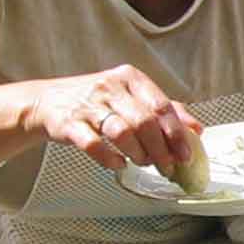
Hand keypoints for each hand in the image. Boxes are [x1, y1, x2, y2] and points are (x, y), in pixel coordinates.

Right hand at [37, 66, 199, 176]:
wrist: (48, 102)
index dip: (176, 133)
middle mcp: (110, 87)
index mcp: (130, 78)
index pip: (161, 106)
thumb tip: (196, 129)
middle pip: (144, 121)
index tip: (185, 154)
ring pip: (121, 132)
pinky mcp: (69, 123)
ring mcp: (88, 104)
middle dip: (160, 149)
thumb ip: (164, 110)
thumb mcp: (131, 97)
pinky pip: (93, 144)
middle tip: (167, 166)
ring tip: (142, 162)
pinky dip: (110, 158)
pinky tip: (118, 163)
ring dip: (137, 153)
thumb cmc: (97, 102)